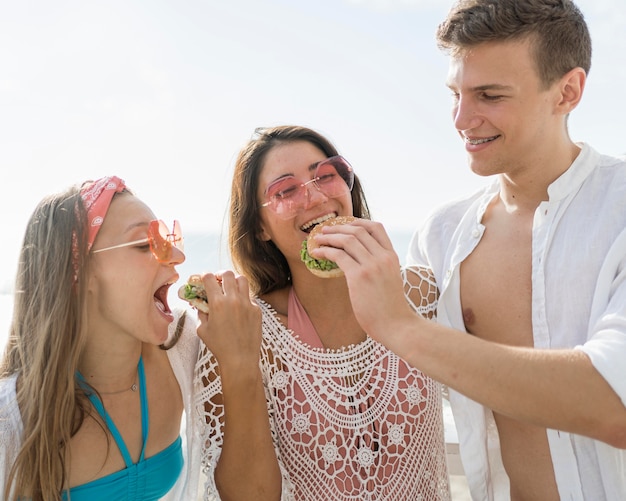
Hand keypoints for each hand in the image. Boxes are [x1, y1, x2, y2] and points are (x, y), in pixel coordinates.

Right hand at [195, 270, 261, 372]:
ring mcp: (247, 304)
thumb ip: (201, 313)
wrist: (240, 359)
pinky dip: (243, 296)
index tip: (203, 279)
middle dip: (220, 275)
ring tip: (230, 288)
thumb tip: (200, 303)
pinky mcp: (257, 310)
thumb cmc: (219, 346)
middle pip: (227, 274)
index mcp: (217, 303)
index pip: (209, 278)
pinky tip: (239, 306)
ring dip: (234, 281)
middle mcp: (233, 300)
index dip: (204, 276)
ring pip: (242, 280)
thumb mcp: (202, 329)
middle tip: (218, 281)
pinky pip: (250, 296)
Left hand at [309, 219, 418, 348]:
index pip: (377, 227)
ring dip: (329, 237)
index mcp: (392, 256)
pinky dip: (325, 251)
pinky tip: (317, 253)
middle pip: (358, 230)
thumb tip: (360, 259)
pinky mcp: (359, 277)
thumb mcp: (391, 278)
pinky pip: (338, 256)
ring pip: (347, 240)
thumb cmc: (391, 308)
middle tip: (324, 230)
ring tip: (318, 239)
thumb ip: (380, 265)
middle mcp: (383, 257)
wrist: (397, 325)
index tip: (345, 224)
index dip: (358, 222)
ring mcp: (371, 266)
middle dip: (338, 227)